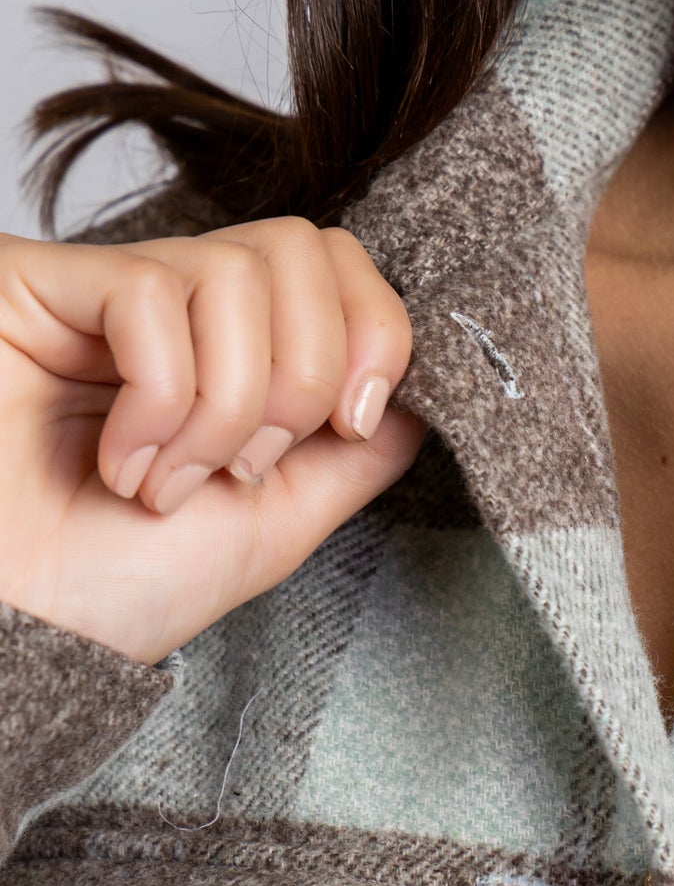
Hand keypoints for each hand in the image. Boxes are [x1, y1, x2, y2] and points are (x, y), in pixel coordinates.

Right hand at [0, 218, 425, 662]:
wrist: (28, 636)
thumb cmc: (117, 589)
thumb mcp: (277, 524)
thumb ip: (353, 457)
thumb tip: (421, 396)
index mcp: (231, 354)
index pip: (335, 265)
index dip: (373, 330)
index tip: (353, 424)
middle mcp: (172, 310)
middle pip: (302, 249)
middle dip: (305, 376)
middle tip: (246, 470)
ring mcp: (102, 293)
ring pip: (235, 273)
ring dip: (227, 406)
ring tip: (169, 483)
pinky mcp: (36, 286)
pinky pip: (148, 293)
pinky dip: (161, 400)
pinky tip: (121, 463)